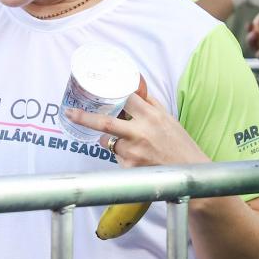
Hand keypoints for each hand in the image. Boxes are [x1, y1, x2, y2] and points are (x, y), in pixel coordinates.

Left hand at [65, 94, 209, 167]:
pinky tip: (138, 158)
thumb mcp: (168, 118)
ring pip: (108, 142)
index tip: (97, 91)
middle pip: (105, 123)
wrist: (190, 173)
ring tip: (130, 143)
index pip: (124, 99)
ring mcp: (134, 152)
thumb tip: (134, 86)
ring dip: (109, 140)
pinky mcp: (131, 168)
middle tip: (68, 113)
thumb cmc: (180, 144)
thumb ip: (149, 104)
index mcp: (152, 116)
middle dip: (83, 117)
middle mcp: (141, 133)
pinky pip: (117, 157)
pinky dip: (121, 155)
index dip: (110, 94)